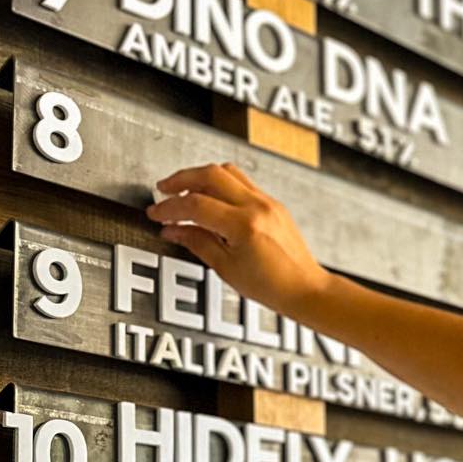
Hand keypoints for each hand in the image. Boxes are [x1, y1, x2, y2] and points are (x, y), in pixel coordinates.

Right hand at [146, 162, 332, 320]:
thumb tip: (173, 230)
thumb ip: (197, 243)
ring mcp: (268, 202)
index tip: (156, 214)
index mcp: (244, 225)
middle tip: (163, 190)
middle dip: (180, 179)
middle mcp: (258, 207)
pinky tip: (211, 198)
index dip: (169, 208)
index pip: (195, 205)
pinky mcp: (273, 204)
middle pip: (210, 174)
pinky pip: (242, 182)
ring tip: (184, 190)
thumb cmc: (274, 286)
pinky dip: (220, 184)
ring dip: (200, 176)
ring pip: (227, 172)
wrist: (306, 289)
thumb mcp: (227, 269)